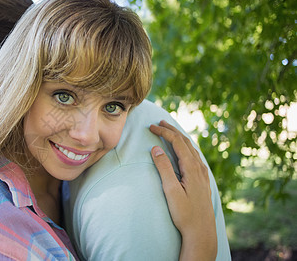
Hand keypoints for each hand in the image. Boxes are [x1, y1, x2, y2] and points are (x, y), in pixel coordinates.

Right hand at [149, 120, 216, 260]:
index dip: (164, 132)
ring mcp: (203, 174)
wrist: (202, 232)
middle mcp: (199, 168)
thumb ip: (164, 168)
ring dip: (179, 138)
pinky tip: (184, 151)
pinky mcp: (203, 181)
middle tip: (159, 123)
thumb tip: (156, 148)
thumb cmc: (185, 214)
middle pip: (186, 143)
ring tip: (169, 132)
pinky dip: (186, 148)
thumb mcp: (171, 191)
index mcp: (192, 168)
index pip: (177, 143)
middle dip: (171, 131)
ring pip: (191, 149)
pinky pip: (195, 157)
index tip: (151, 127)